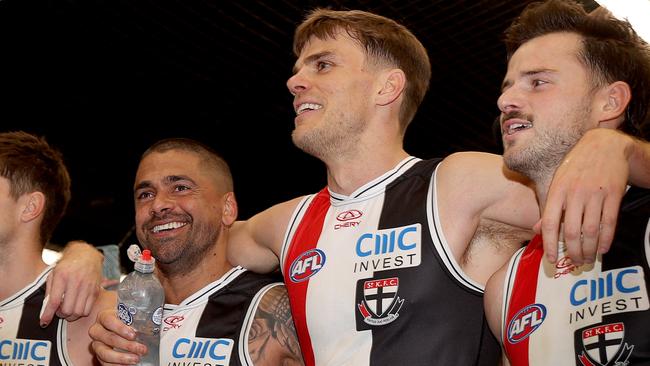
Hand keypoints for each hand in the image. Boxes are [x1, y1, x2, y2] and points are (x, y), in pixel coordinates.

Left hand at [40, 241, 103, 325]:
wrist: (87, 255)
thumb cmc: (67, 265)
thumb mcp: (53, 274)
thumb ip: (49, 291)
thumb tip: (46, 310)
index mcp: (62, 276)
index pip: (54, 302)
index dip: (48, 315)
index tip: (44, 322)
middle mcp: (76, 281)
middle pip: (67, 310)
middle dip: (60, 315)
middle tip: (58, 311)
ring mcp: (88, 286)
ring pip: (78, 312)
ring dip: (71, 315)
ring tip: (68, 309)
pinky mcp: (96, 290)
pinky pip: (88, 309)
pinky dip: (81, 312)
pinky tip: (77, 306)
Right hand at [89, 309, 146, 364]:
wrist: (112, 321)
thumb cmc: (123, 317)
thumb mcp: (128, 313)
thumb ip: (136, 318)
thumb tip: (152, 323)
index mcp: (104, 316)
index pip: (109, 321)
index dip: (121, 328)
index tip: (134, 334)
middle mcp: (97, 330)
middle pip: (109, 338)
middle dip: (127, 345)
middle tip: (141, 349)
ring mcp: (96, 343)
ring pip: (104, 352)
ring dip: (121, 358)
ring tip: (136, 359)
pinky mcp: (98, 354)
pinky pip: (104, 362)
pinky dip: (116, 365)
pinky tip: (127, 365)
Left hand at [540, 129, 630, 264]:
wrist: (603, 145)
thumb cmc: (576, 166)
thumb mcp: (557, 182)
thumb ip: (549, 207)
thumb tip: (536, 230)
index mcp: (557, 191)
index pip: (548, 223)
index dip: (549, 244)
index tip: (551, 259)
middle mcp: (574, 194)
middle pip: (571, 232)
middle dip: (573, 252)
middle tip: (575, 262)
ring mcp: (595, 195)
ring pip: (590, 231)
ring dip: (590, 250)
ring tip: (588, 259)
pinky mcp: (613, 195)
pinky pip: (609, 223)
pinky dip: (606, 240)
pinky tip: (603, 249)